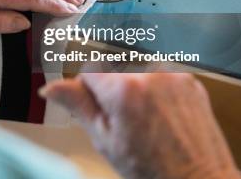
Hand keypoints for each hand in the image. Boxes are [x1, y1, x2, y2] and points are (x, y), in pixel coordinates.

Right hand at [40, 73, 240, 178]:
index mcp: (122, 88)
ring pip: (135, 74)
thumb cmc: (153, 170)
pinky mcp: (188, 80)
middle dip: (112, 92)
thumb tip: (52, 87)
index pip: (88, 71)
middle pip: (113, 71)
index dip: (87, 93)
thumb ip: (78, 106)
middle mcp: (148, 73)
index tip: (97, 111)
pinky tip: (162, 118)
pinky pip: (159, 77)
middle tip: (124, 124)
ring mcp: (172, 75)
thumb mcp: (105, 140)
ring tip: (146, 123)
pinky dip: (156, 92)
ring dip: (134, 90)